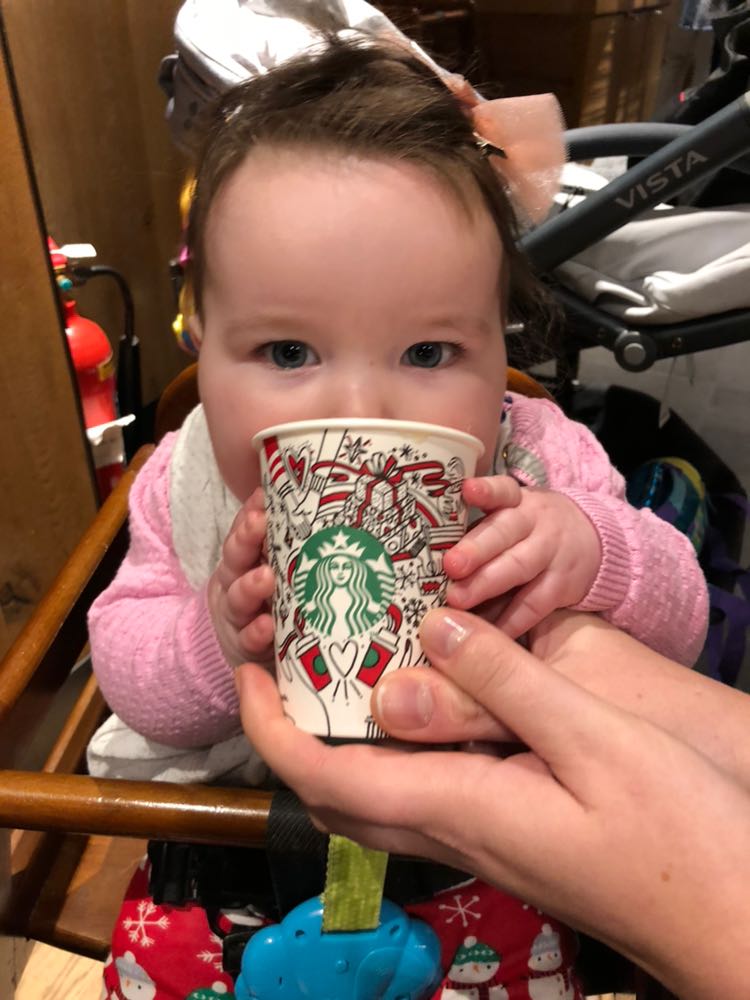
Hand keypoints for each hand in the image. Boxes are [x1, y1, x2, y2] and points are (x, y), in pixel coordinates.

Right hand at [206, 488, 274, 668]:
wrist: (230, 646)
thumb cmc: (262, 597)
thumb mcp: (265, 565)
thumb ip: (277, 537)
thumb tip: (298, 497)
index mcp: (242, 559)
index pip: (244, 530)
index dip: (250, 513)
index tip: (262, 497)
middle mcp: (235, 582)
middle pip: (236, 556)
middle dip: (247, 539)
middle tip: (260, 524)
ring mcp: (237, 614)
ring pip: (239, 596)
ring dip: (251, 585)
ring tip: (265, 577)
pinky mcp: (244, 646)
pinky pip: (248, 639)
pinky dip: (256, 632)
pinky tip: (267, 626)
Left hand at [238, 610, 749, 999]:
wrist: (734, 918)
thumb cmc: (680, 834)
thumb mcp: (596, 739)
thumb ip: (505, 687)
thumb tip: (429, 630)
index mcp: (462, 806)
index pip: (325, 779)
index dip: (271, 728)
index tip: (249, 670)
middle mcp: (458, 827)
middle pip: (338, 789)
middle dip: (295, 727)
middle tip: (292, 657)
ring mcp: (485, 834)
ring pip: (380, 787)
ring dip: (344, 732)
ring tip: (347, 663)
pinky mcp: (512, 828)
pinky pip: (429, 782)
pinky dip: (403, 737)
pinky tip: (433, 695)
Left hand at [444, 476, 600, 636]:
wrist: (591, 540)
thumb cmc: (525, 532)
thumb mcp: (507, 519)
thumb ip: (474, 534)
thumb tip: (423, 562)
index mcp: (515, 502)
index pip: (502, 490)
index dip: (486, 490)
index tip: (467, 490)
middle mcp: (534, 522)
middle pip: (505, 532)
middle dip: (476, 549)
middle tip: (450, 565)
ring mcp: (551, 553)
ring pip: (519, 567)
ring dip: (486, 583)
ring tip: (457, 599)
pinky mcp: (562, 585)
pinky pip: (533, 604)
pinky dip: (509, 619)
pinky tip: (485, 631)